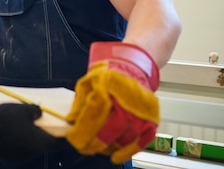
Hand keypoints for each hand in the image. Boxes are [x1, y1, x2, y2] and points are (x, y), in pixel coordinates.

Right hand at [0, 103, 60, 161]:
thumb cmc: (4, 119)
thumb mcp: (24, 109)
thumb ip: (35, 111)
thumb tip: (39, 113)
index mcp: (38, 143)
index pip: (56, 142)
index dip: (60, 135)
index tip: (63, 129)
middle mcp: (30, 153)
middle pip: (41, 143)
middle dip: (40, 132)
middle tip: (38, 121)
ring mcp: (17, 156)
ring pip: (28, 145)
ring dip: (27, 135)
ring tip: (21, 122)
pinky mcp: (6, 155)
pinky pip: (16, 146)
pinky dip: (17, 138)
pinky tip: (9, 128)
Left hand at [66, 41, 159, 163]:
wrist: (133, 68)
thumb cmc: (108, 75)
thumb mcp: (88, 82)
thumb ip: (79, 102)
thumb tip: (71, 121)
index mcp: (109, 84)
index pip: (94, 113)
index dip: (83, 129)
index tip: (74, 138)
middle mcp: (127, 97)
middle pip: (110, 129)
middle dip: (94, 143)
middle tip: (84, 147)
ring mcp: (141, 109)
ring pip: (124, 137)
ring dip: (109, 147)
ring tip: (97, 148)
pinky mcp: (151, 119)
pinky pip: (141, 141)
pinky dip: (128, 151)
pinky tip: (116, 155)